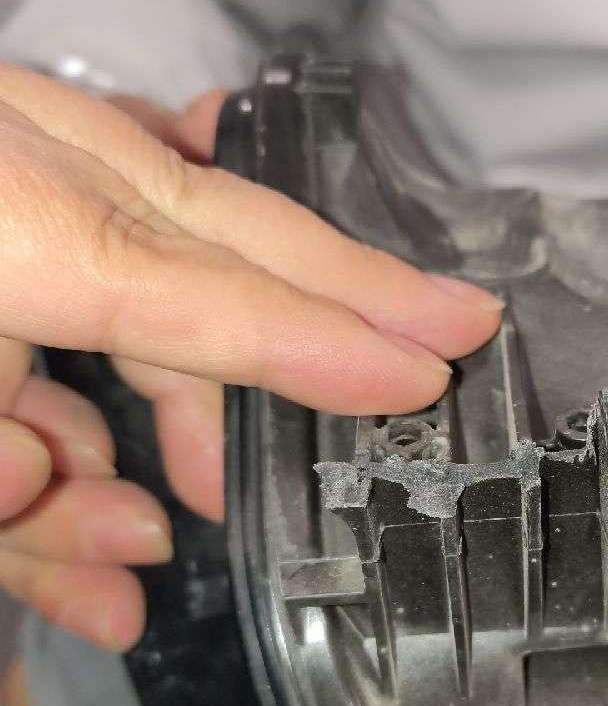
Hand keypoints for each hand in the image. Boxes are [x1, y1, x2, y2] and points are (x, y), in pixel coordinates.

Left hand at [0, 66, 501, 648]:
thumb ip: (12, 512)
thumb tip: (135, 549)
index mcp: (20, 231)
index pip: (216, 297)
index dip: (334, 344)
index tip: (437, 367)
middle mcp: (49, 171)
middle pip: (243, 234)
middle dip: (362, 290)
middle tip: (464, 325)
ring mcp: (34, 156)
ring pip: (170, 260)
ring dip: (183, 391)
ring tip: (183, 495)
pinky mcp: (21, 171)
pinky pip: (98, 254)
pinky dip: (108, 364)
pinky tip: (94, 461)